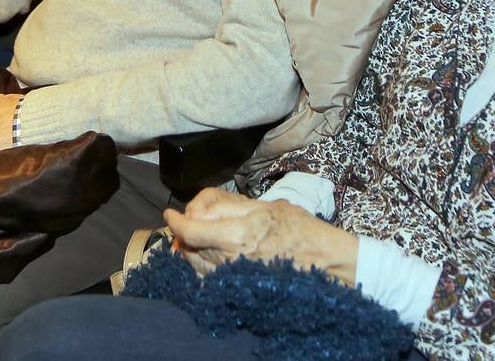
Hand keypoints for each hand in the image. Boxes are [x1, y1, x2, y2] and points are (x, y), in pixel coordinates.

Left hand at [165, 187, 358, 284]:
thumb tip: (201, 209)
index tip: (170, 213)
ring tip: (195, 238)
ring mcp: (235, 277)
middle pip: (190, 248)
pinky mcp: (241, 289)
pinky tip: (209, 257)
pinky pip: (210, 279)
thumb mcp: (266, 206)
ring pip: (197, 265)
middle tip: (187, 221)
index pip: (191, 230)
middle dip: (184, 233)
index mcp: (238, 234)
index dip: (176, 221)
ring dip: (190, 250)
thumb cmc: (301, 230)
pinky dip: (203, 267)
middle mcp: (232, 259)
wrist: (324, 261)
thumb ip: (230, 206)